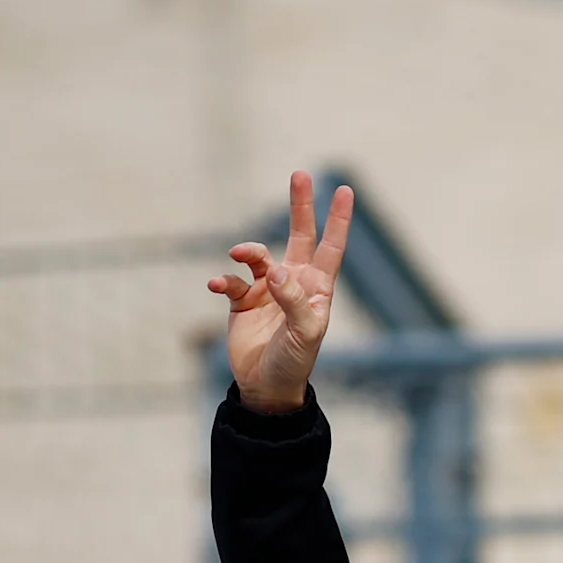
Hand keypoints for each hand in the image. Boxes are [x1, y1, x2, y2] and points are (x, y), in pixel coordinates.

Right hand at [208, 172, 352, 414]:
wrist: (265, 388)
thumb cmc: (294, 362)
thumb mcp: (304, 333)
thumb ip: (294, 300)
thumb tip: (277, 271)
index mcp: (317, 288)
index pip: (331, 247)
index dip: (338, 220)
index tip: (345, 190)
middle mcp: (293, 283)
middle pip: (299, 236)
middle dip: (300, 206)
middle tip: (300, 174)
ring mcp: (267, 291)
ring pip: (258, 257)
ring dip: (249, 251)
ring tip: (239, 254)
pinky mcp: (241, 302)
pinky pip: (230, 282)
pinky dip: (222, 280)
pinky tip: (216, 285)